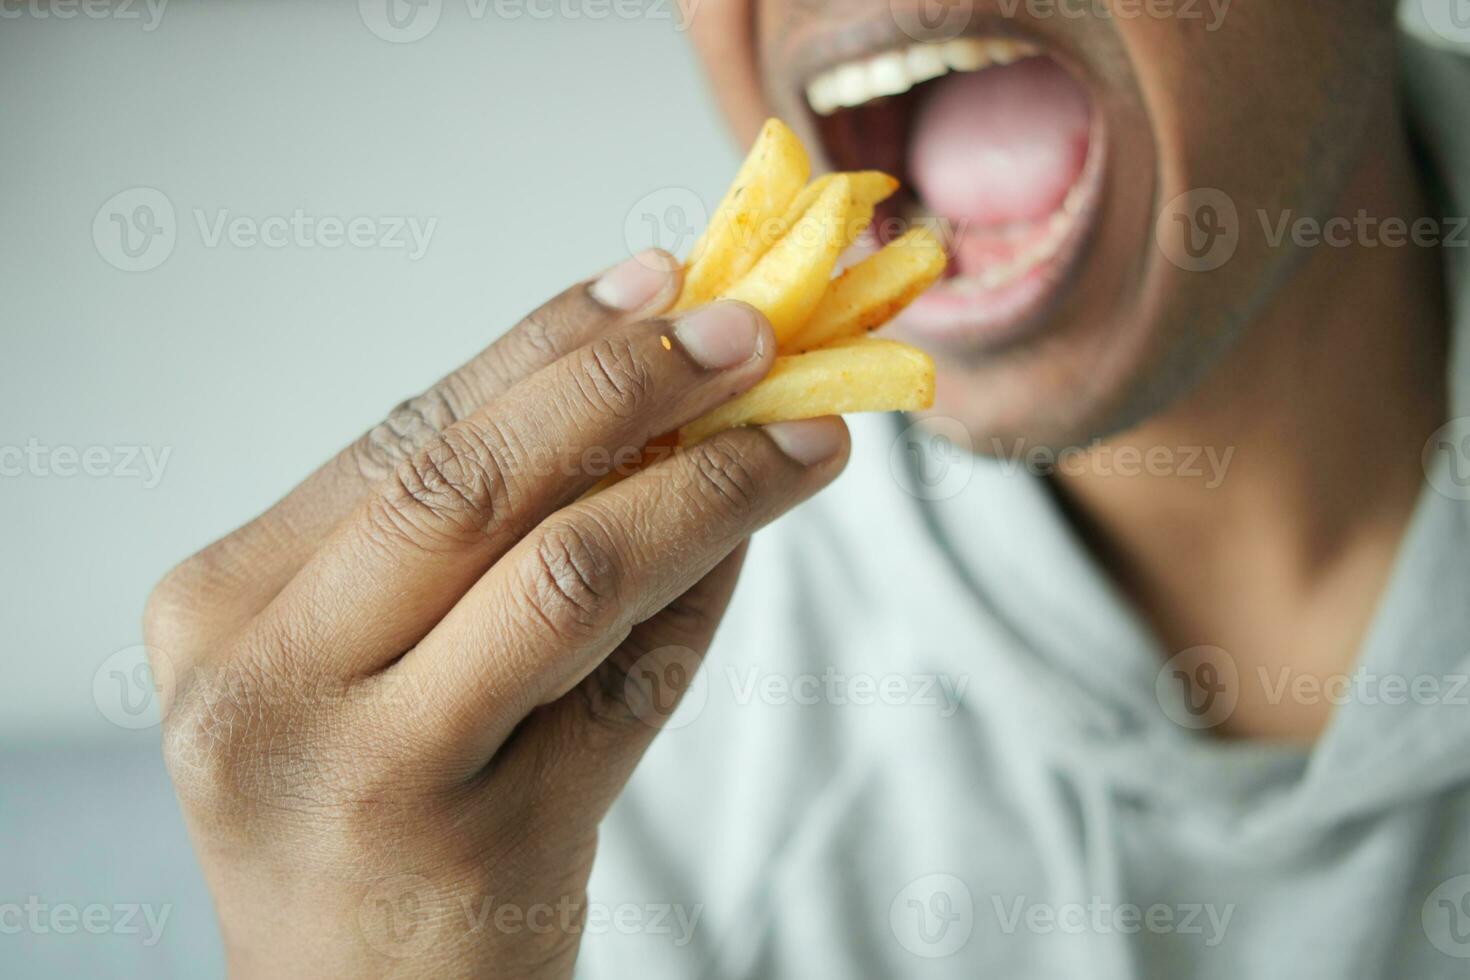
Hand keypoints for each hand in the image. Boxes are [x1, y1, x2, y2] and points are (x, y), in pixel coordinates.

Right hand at [143, 251, 848, 977]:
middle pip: (470, 482)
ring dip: (706, 483)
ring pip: (569, 569)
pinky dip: (707, 596)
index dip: (543, 345)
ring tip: (803, 434)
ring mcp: (371, 775)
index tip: (654, 278)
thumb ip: (474, 532)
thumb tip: (653, 390)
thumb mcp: (361, 661)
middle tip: (746, 329)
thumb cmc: (364, 811)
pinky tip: (757, 537)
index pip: (406, 435)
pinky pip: (633, 684)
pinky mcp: (487, 849)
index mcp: (219, 608)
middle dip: (625, 385)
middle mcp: (268, 687)